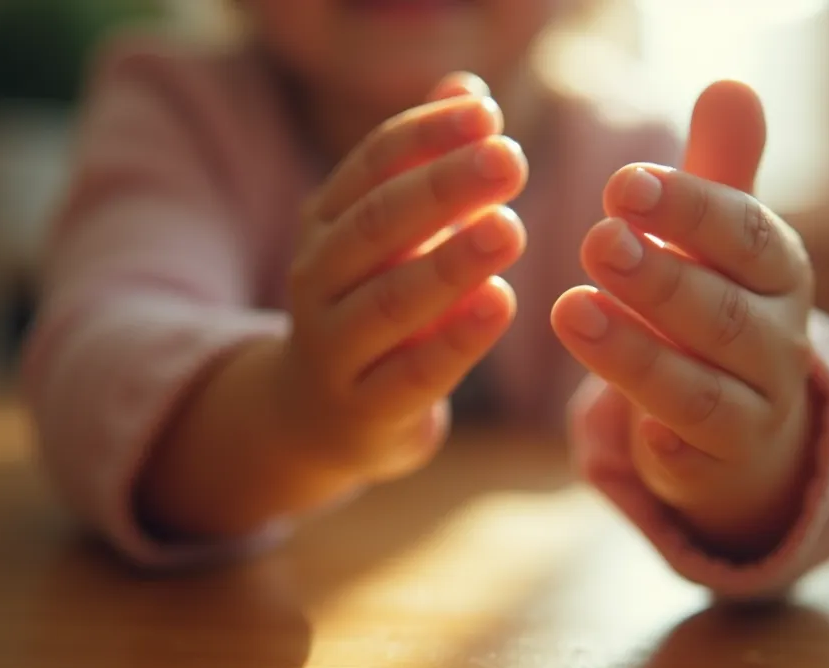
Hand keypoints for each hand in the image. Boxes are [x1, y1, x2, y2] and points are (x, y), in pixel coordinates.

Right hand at [283, 72, 527, 481]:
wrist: (320, 416)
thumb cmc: (375, 303)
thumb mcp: (395, 235)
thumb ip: (430, 165)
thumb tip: (470, 89)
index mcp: (326, 223)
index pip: (372, 165)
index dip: (428, 135)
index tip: (488, 113)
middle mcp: (318, 279)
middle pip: (377, 224)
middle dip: (443, 188)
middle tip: (509, 158)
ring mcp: (334, 347)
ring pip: (389, 301)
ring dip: (452, 263)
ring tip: (510, 229)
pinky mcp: (365, 410)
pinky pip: (411, 374)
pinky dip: (456, 341)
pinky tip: (501, 304)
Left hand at [552, 82, 813, 556]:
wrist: (748, 421)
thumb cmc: (720, 305)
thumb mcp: (722, 241)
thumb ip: (721, 170)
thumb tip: (731, 84)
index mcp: (779, 273)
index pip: (749, 236)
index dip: (691, 209)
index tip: (622, 184)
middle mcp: (778, 341)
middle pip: (724, 314)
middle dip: (660, 278)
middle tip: (595, 240)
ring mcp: (754, 408)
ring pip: (699, 388)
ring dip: (635, 353)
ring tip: (568, 311)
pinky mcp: (717, 463)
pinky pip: (693, 455)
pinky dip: (664, 440)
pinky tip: (627, 425)